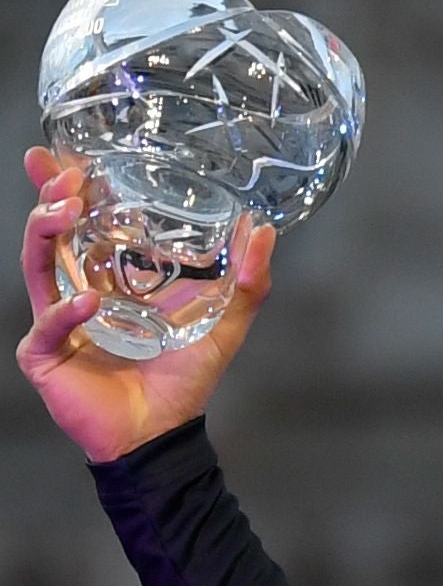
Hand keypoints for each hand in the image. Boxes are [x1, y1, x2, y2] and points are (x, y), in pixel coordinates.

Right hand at [18, 148, 272, 462]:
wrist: (161, 431)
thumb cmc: (181, 378)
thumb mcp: (222, 322)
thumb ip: (247, 281)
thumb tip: (262, 228)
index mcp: (108, 278)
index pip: (83, 224)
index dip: (69, 189)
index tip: (66, 154)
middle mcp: (76, 290)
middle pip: (51, 234)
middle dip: (51, 198)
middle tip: (65, 173)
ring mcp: (56, 319)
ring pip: (37, 266)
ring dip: (46, 234)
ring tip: (65, 210)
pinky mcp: (44, 353)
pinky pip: (47, 324)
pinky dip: (65, 312)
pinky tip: (87, 303)